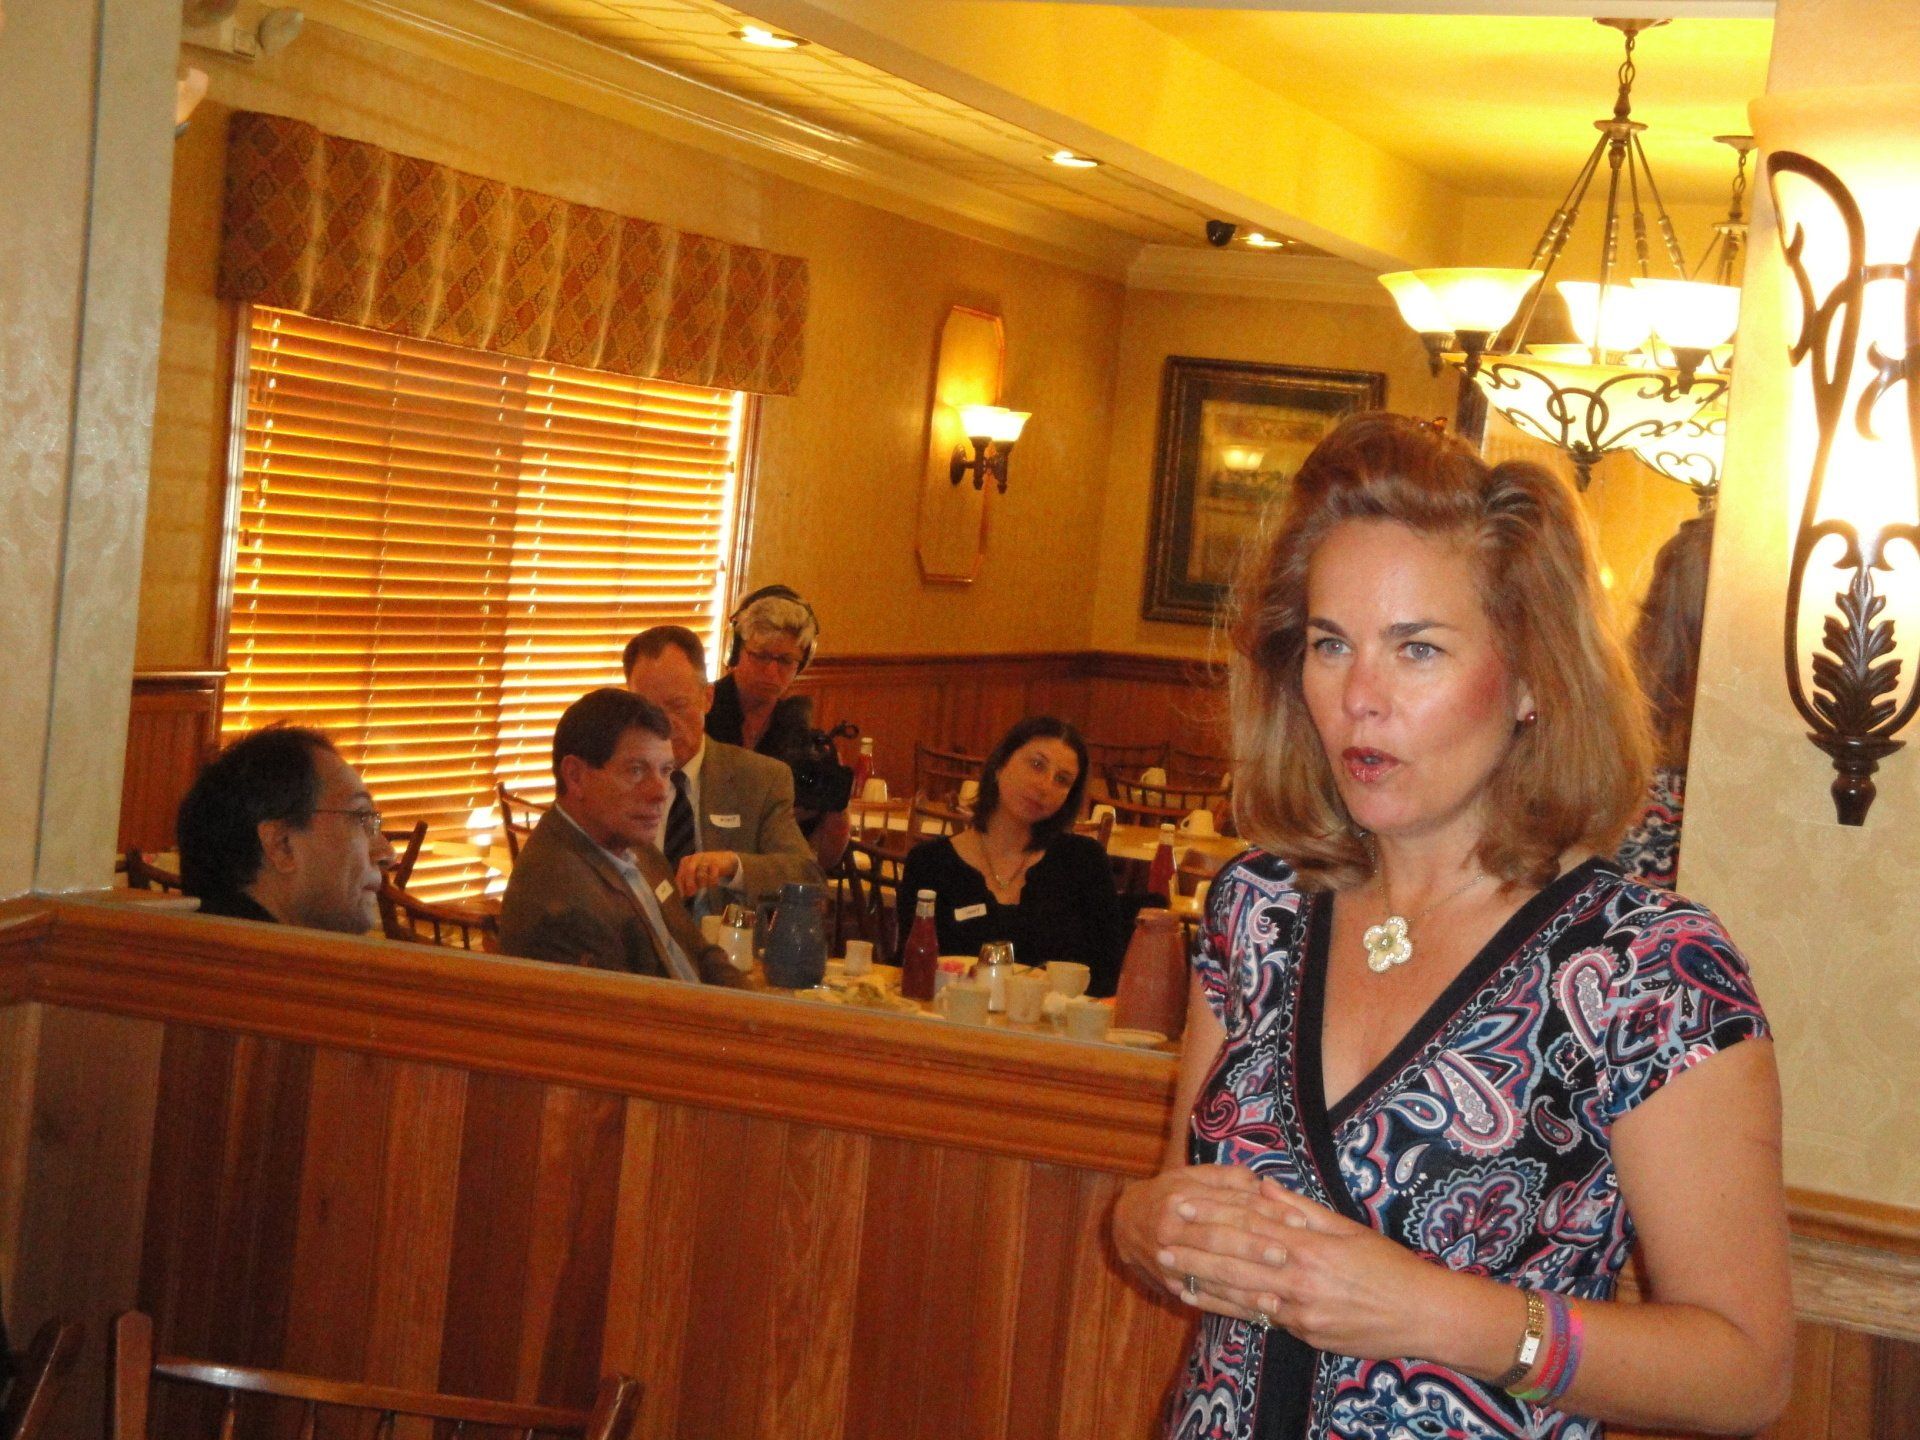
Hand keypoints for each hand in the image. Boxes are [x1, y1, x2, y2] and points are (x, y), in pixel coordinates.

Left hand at [675, 851, 739, 895]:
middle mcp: (694, 858)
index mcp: (685, 861)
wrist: (724, 860)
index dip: (681, 886)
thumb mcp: (695, 875)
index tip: (683, 895)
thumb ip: (689, 882)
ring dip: (702, 883)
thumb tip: (684, 894)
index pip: (680, 875)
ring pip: (701, 874)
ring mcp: (705, 859)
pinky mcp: (715, 862)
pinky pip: (712, 876)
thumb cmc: (706, 869)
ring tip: (706, 885)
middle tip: (692, 893)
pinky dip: (712, 882)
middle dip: (690, 884)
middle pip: (689, 871)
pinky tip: (713, 883)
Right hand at [1112, 1165, 1302, 1323]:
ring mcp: (1171, 1259)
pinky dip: (1232, 1307)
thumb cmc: (1169, 1194)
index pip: (1232, 1205)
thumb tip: (1264, 1185)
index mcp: (1184, 1196)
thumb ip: (1229, 1179)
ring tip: (1277, 1297)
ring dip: (1246, 1287)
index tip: (1297, 1221)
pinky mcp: (1173, 1284)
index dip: (1266, 1212)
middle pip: (1220, 1238)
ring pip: (1212, 1274)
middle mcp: (1175, 1228)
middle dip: (1255, 1248)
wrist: (1125, 1222)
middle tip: (1287, 1255)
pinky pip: (1206, 1298)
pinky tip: (1257, 1313)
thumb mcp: (1194, 1176)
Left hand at [1154, 1177, 1451, 1359]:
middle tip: (1161, 1238)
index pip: (1249, 1224)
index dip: (1211, 1215)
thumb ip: (1301, 1208)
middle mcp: (1300, 1277)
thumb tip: (1263, 1188)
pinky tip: (1205, 1302)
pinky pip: (1260, 1318)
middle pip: (1236, 1259)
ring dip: (1202, 1281)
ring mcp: (1301, 1310)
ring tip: (1169, 1271)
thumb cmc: (1388, 1264)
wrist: (1422, 1313)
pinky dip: (1229, 1309)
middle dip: (1195, 1249)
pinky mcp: (1305, 1335)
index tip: (1181, 1204)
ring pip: (1241, 1293)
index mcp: (1309, 1244)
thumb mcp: (1346, 1227)